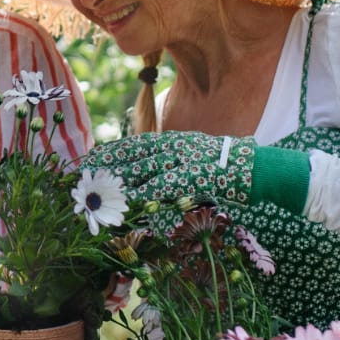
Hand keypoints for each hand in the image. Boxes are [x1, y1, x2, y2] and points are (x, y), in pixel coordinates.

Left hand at [81, 132, 257, 219]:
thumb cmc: (224, 169)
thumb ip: (170, 168)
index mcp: (174, 141)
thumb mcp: (193, 161)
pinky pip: (166, 182)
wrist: (257, 169)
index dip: (111, 152)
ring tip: (98, 188)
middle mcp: (176, 145)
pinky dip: (147, 191)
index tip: (90, 160)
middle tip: (82, 174)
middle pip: (133, 153)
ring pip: (145, 166)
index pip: (135, 143)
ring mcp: (185, 158)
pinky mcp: (195, 174)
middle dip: (106, 164)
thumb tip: (145, 183)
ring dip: (120, 179)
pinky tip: (130, 198)